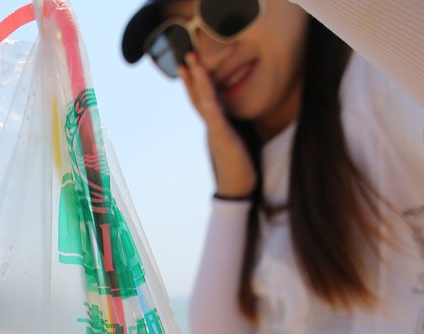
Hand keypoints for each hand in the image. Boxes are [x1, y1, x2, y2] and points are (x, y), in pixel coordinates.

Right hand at [178, 52, 255, 198]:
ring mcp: (216, 133)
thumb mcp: (232, 139)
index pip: (200, 98)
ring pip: (205, 105)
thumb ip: (228, 125)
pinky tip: (209, 100)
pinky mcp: (225, 142)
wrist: (237, 188)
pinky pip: (217, 123)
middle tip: (185, 55)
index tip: (186, 63)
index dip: (193, 80)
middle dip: (192, 76)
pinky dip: (213, 111)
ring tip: (194, 66)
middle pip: (198, 97)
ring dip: (199, 85)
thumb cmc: (238, 164)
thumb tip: (226, 114)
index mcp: (214, 124)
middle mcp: (211, 126)